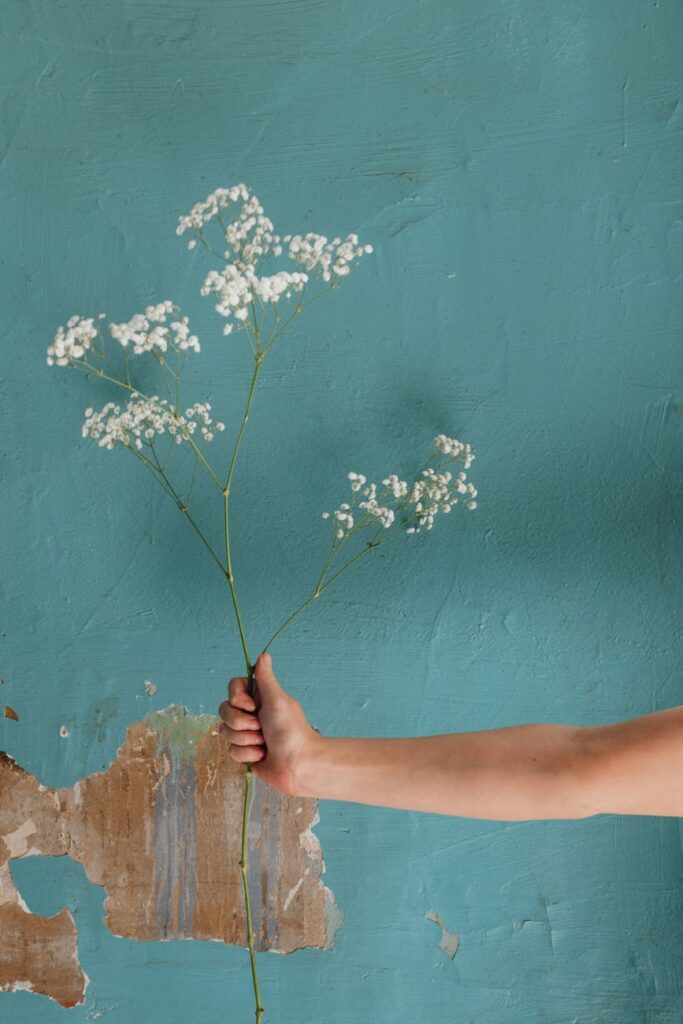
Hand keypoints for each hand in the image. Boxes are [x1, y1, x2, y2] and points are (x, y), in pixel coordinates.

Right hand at [218, 651, 320, 796]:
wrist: (299, 765)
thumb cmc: (291, 731)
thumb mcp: (278, 700)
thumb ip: (266, 679)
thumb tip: (263, 654)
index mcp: (259, 697)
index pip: (233, 688)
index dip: (237, 698)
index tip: (253, 706)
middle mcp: (251, 713)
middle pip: (224, 710)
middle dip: (241, 723)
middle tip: (261, 727)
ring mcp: (246, 733)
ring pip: (226, 732)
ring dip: (247, 740)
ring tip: (265, 743)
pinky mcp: (245, 752)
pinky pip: (231, 751)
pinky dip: (248, 755)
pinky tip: (263, 755)